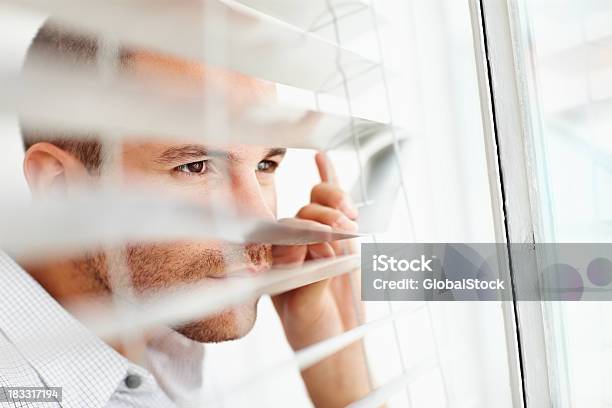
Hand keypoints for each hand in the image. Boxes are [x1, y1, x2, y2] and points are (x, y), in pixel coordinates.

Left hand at [271, 152, 369, 406]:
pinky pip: (334, 204)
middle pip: (306, 210)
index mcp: (277, 258)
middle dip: (326, 216)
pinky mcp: (340, 238)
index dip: (305, 229)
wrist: (337, 342)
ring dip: (336, 201)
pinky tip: (321, 157)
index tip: (322, 242)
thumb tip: (315, 246)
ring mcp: (318, 238)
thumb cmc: (312, 330)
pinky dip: (329, 178)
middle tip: (345, 229)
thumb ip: (308, 278)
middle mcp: (293, 244)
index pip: (287, 228)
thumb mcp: (304, 308)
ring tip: (348, 215)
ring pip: (322, 203)